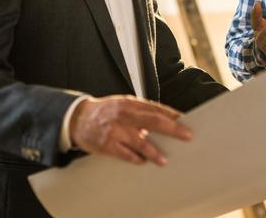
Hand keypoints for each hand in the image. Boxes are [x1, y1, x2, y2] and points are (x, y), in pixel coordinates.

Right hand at [69, 96, 191, 165]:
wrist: (78, 118)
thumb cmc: (105, 112)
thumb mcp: (122, 105)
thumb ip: (141, 111)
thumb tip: (166, 120)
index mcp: (129, 104)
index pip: (155, 108)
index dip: (171, 114)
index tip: (185, 120)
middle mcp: (124, 115)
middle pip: (153, 121)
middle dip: (172, 129)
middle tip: (187, 136)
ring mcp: (116, 131)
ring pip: (140, 143)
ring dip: (154, 152)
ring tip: (164, 160)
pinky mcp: (107, 145)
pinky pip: (126, 154)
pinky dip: (136, 159)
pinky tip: (142, 162)